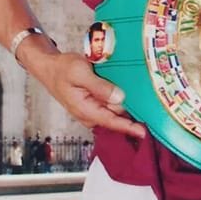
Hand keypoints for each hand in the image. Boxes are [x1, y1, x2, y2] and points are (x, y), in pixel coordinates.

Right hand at [28, 51, 144, 138]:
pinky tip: (127, 89)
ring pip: (115, 109)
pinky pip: (111, 104)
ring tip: (140, 93)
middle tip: (149, 103)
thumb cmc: (62, 69)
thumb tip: (119, 97)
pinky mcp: (95, 104)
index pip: (111, 122)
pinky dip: (120, 98)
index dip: (129, 127)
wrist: (50, 67)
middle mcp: (90, 114)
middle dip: (133, 111)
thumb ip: (100, 86)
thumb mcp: (80, 72)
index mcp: (86, 110)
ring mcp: (93, 110)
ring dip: (127, 103)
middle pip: (117, 116)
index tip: (144, 132)